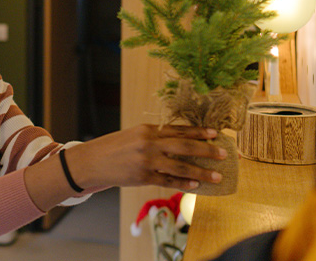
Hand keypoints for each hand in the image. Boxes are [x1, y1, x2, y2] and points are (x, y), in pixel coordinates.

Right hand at [70, 124, 226, 190]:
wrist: (91, 161)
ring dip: (201, 171)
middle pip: (185, 146)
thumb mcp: (134, 136)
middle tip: (224, 153)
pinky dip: (184, 183)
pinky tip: (196, 186)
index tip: (216, 133)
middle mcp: (149, 143)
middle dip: (207, 150)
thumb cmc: (113, 148)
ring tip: (217, 176)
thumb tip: (178, 143)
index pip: (179, 129)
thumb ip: (154, 138)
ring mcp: (146, 160)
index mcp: (148, 129)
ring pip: (180, 166)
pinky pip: (168, 180)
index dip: (199, 132)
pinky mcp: (142, 176)